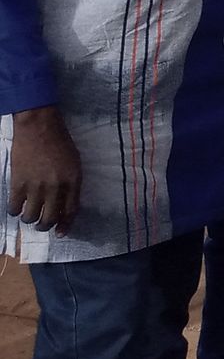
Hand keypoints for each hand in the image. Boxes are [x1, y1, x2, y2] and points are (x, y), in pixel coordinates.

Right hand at [7, 106, 81, 233]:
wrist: (39, 126)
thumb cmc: (59, 141)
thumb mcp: (74, 162)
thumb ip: (71, 183)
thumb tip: (64, 204)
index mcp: (73, 180)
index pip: (71, 210)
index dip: (65, 224)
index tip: (60, 232)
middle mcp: (56, 186)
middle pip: (50, 218)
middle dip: (45, 226)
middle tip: (41, 225)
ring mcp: (36, 185)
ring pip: (31, 216)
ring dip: (29, 219)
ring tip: (28, 215)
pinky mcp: (18, 182)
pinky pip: (14, 207)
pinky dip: (14, 210)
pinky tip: (16, 206)